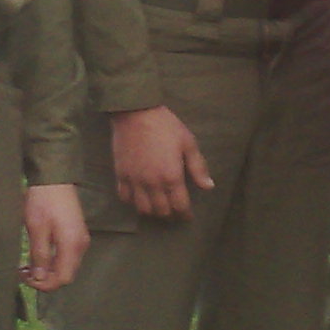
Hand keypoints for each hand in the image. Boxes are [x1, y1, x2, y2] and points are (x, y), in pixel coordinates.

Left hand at [22, 184, 90, 290]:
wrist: (54, 177)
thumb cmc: (43, 201)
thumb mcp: (37, 229)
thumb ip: (40, 256)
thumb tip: (40, 278)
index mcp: (72, 245)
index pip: (63, 278)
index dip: (45, 284)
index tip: (26, 279)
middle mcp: (81, 245)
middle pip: (66, 274)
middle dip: (45, 279)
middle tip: (23, 273)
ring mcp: (80, 238)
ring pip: (66, 265)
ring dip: (48, 270)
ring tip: (27, 265)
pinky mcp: (76, 233)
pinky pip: (67, 255)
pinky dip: (53, 260)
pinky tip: (38, 254)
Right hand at [109, 105, 211, 219]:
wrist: (136, 113)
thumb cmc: (166, 126)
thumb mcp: (188, 143)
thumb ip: (198, 167)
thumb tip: (208, 187)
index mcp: (172, 177)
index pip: (180, 206)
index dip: (185, 215)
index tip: (188, 216)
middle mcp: (153, 184)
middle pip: (162, 211)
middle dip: (170, 215)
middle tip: (175, 212)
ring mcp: (135, 181)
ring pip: (143, 209)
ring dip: (152, 212)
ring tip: (158, 207)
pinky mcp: (121, 175)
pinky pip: (125, 197)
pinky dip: (132, 202)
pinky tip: (139, 198)